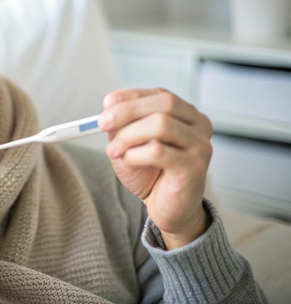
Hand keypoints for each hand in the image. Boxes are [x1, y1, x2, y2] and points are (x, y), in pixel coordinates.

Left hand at [98, 88, 212, 249]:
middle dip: (128, 111)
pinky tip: (128, 161)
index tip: (106, 103)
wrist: (168, 208)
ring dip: (128, 136)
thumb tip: (109, 107)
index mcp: (186, 114)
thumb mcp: (131, 144)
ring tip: (114, 151)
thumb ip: (123, 125)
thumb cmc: (151, 174)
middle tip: (102, 123)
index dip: (131, 96)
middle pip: (165, 104)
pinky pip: (159, 152)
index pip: (160, 94)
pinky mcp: (194, 167)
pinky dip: (135, 154)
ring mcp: (200, 146)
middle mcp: (199, 126)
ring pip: (161, 125)